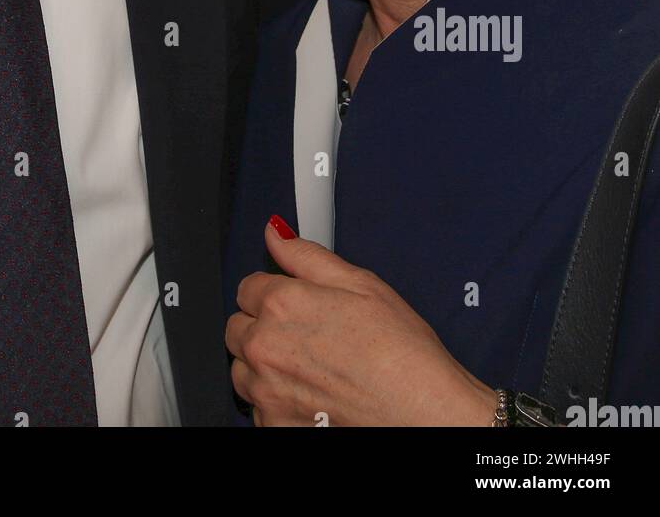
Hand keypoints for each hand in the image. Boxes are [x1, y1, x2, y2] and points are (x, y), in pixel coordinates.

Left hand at [225, 217, 496, 426]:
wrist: (422, 412)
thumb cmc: (400, 352)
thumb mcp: (360, 283)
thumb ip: (306, 255)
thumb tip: (276, 233)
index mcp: (281, 303)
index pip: (247, 287)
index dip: (273, 293)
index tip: (293, 305)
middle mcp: (264, 347)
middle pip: (237, 329)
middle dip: (262, 328)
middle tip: (304, 337)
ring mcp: (266, 391)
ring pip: (242, 371)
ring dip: (263, 367)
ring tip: (309, 369)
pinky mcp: (273, 426)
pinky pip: (257, 409)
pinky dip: (276, 402)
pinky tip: (311, 396)